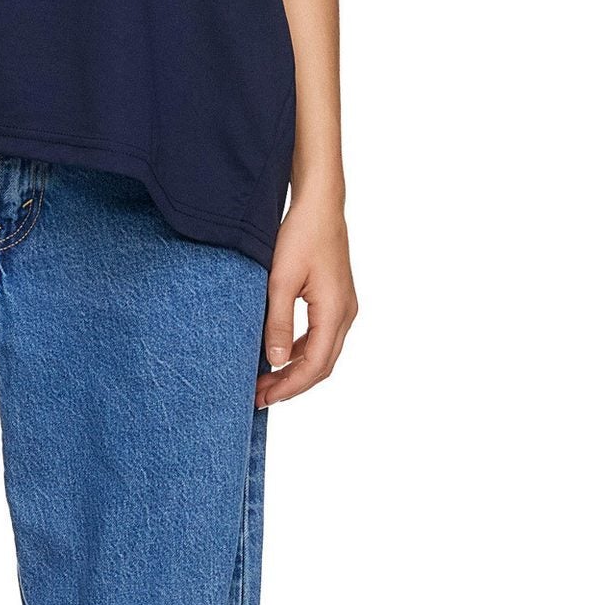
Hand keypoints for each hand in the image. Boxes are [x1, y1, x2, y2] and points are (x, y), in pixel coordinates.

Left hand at [257, 197, 357, 406]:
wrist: (319, 206)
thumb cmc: (301, 236)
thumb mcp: (280, 280)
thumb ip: (277, 322)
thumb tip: (275, 361)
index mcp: (334, 311)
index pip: (314, 364)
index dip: (289, 386)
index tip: (264, 398)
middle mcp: (345, 313)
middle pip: (321, 364)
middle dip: (291, 384)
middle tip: (259, 397)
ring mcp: (344, 307)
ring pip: (322, 352)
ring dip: (295, 369)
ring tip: (266, 381)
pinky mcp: (336, 299)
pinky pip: (321, 336)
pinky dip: (301, 351)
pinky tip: (278, 354)